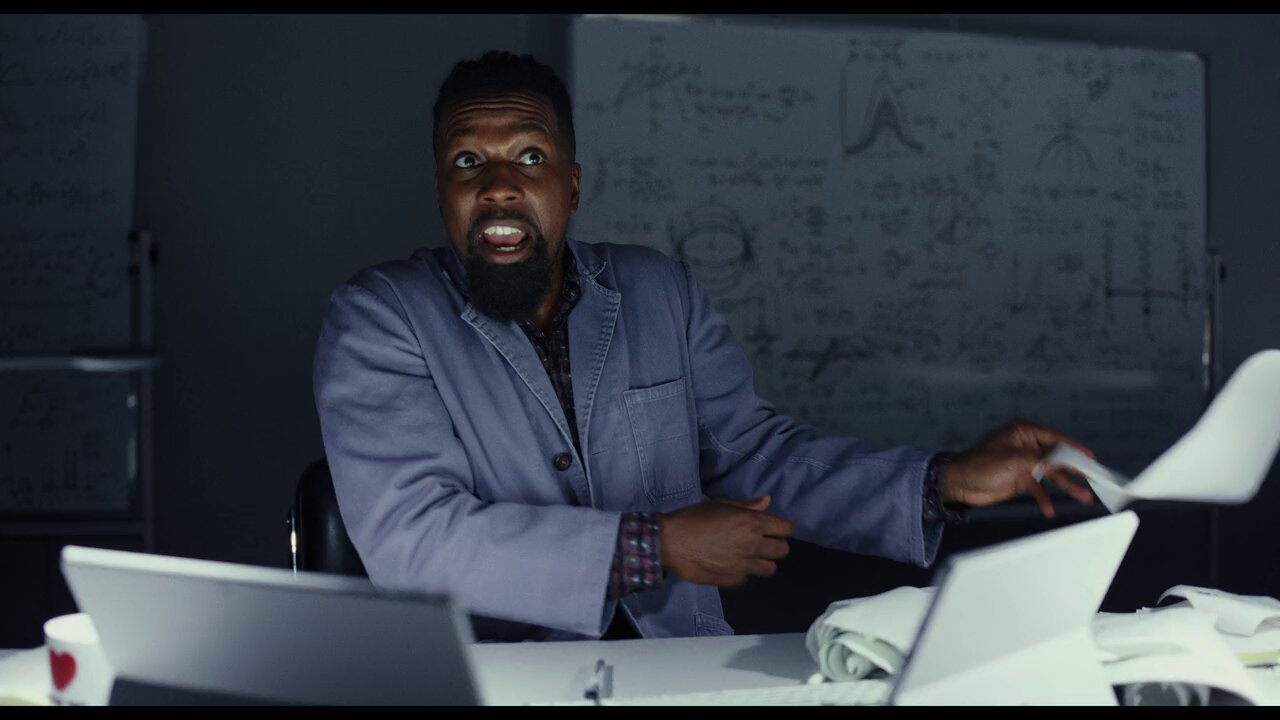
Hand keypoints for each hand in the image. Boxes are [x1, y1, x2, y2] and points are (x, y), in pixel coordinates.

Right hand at [659, 496, 795, 587]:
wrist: (670, 543)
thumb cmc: (693, 518)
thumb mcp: (720, 505)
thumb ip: (747, 506)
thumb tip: (767, 502)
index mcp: (752, 523)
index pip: (787, 528)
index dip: (781, 527)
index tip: (771, 527)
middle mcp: (754, 545)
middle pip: (783, 550)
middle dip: (775, 544)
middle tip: (760, 541)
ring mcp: (745, 566)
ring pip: (770, 568)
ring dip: (763, 561)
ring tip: (748, 555)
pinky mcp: (733, 580)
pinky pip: (748, 577)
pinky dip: (744, 571)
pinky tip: (730, 564)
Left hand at [941, 421, 1095, 518]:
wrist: (958, 485)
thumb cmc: (979, 465)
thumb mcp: (1014, 460)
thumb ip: (1042, 461)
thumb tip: (1064, 461)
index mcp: (1024, 432)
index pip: (1056, 439)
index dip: (1075, 449)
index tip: (1092, 459)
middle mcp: (1027, 446)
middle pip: (1057, 458)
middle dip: (1075, 470)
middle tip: (1094, 480)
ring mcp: (1025, 463)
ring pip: (1051, 475)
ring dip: (1065, 486)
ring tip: (1083, 498)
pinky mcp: (1021, 480)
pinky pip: (1039, 489)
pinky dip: (1045, 499)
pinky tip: (1050, 510)